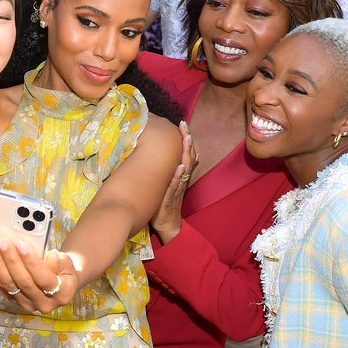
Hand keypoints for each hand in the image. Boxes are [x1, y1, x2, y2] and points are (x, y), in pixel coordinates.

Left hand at [0, 239, 78, 313]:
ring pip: (10, 286)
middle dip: (11, 260)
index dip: (30, 261)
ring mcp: (30, 306)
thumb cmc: (64, 268)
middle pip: (24, 282)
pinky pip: (3, 289)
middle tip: (2, 243)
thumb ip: (57, 260)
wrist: (62, 283)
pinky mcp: (18, 303)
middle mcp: (45, 304)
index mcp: (62, 293)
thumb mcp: (67, 261)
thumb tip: (43, 255)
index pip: (43, 278)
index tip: (20, 244)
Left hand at [150, 120, 197, 244]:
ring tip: (187, 139)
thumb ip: (165, 170)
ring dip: (187, 153)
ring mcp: (177, 187)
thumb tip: (160, 155)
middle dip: (187, 140)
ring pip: (185, 167)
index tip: (182, 124)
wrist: (167, 224)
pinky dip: (179, 175)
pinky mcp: (171, 196)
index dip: (185, 138)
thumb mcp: (165, 183)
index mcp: (179, 174)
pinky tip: (181, 166)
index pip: (185, 152)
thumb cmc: (162, 202)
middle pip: (188, 156)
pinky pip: (177, 185)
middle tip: (184, 125)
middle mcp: (181, 178)